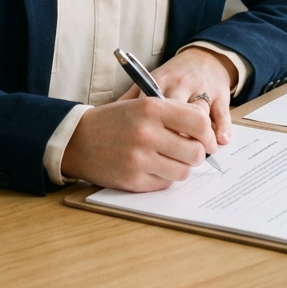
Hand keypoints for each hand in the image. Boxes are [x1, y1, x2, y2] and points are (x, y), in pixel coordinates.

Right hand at [60, 96, 217, 191]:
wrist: (79, 140)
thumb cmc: (116, 120)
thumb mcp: (142, 104)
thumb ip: (174, 113)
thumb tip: (206, 129)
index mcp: (151, 108)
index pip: (199, 122)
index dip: (208, 133)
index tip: (207, 138)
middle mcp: (147, 133)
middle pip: (196, 152)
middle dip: (198, 153)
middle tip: (191, 151)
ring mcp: (140, 159)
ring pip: (184, 171)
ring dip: (181, 167)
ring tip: (170, 159)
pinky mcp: (134, 180)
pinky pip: (166, 183)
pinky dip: (164, 177)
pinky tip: (153, 167)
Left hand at [118, 46, 234, 145]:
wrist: (204, 59)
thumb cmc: (173, 78)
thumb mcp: (151, 82)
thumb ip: (130, 98)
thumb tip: (107, 116)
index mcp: (158, 82)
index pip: (150, 106)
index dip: (149, 130)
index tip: (146, 149)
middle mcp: (180, 84)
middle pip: (176, 111)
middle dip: (175, 137)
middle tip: (173, 157)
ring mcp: (202, 88)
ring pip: (199, 113)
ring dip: (199, 136)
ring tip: (196, 154)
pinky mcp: (221, 94)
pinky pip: (222, 113)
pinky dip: (221, 128)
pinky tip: (220, 142)